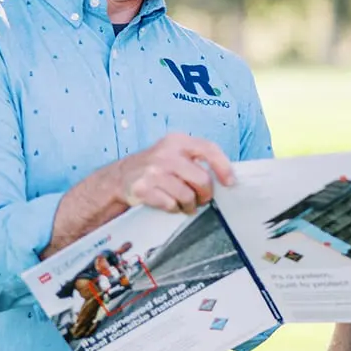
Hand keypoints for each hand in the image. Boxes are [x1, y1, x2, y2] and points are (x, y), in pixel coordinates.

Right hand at [114, 134, 233, 213]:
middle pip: (201, 179)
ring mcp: (153, 171)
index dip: (223, 167)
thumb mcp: (174, 154)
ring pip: (187, 196)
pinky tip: (170, 205)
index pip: (208, 149)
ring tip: (186, 205)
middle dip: (206, 194)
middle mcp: (166, 154)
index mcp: (177, 141)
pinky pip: (170, 205)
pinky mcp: (143, 188)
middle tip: (202, 199)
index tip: (230, 182)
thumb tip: (225, 177)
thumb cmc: (155, 167)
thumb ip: (196, 160)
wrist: (120, 177)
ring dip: (190, 205)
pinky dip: (174, 209)